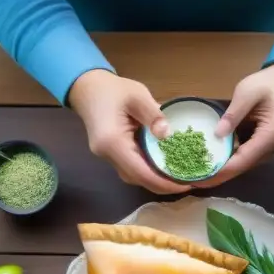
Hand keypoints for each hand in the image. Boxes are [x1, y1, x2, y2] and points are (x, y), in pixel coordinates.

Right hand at [68, 69, 190, 194]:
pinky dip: (148, 172)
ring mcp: (107, 158)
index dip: (164, 183)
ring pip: (134, 177)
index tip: (185, 185)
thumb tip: (167, 135)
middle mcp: (108, 156)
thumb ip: (153, 115)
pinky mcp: (110, 156)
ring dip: (155, 180)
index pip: (141, 172)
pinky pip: (131, 169)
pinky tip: (163, 166)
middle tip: (187, 182)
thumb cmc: (111, 90)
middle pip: (138, 179)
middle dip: (163, 185)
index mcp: (113, 142)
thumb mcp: (137, 95)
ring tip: (178, 176)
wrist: (86, 88)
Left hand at [196, 64, 273, 187]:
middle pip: (245, 165)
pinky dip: (232, 158)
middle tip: (196, 180)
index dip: (223, 171)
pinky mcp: (268, 146)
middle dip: (221, 174)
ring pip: (246, 163)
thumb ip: (232, 114)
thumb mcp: (246, 91)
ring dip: (225, 168)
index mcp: (273, 134)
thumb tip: (217, 135)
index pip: (244, 159)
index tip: (202, 178)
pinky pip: (248, 155)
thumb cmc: (266, 83)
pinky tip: (215, 160)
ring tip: (201, 172)